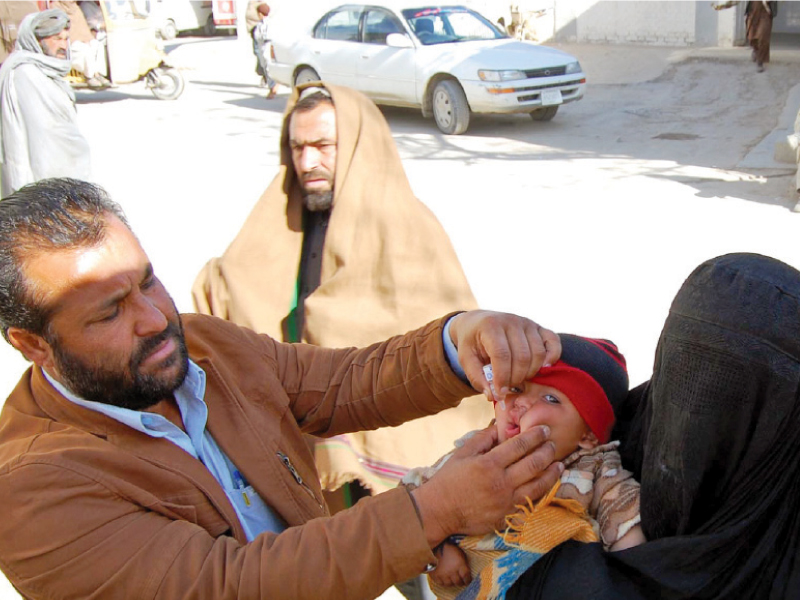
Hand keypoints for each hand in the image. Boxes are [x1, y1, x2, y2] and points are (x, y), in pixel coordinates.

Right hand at [411, 424, 561, 547]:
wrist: (440, 511)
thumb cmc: (449, 480)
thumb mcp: (462, 453)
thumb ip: (483, 438)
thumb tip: (500, 426)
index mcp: (489, 464)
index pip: (519, 446)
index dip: (534, 436)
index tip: (543, 430)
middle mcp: (501, 482)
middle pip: (533, 463)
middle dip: (547, 451)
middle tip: (554, 442)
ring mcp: (506, 501)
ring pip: (538, 485)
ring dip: (551, 473)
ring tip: (559, 464)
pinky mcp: (508, 515)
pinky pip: (531, 503)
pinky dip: (543, 492)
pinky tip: (549, 485)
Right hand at [430, 542, 471, 587]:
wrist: (436, 545)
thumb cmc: (451, 549)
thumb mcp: (460, 554)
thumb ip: (464, 564)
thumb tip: (467, 573)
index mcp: (460, 565)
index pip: (466, 577)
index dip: (468, 580)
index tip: (468, 581)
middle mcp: (452, 571)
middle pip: (458, 582)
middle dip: (460, 582)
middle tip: (460, 580)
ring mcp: (443, 574)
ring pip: (449, 584)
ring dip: (452, 582)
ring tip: (452, 579)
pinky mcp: (435, 575)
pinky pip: (441, 583)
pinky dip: (443, 582)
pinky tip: (445, 578)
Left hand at [448, 311, 560, 402]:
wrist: (478, 323)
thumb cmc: (472, 343)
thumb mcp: (466, 358)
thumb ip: (477, 377)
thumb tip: (493, 395)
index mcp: (491, 326)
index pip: (502, 354)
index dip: (502, 377)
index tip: (500, 392)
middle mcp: (511, 321)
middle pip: (522, 357)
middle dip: (516, 378)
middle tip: (508, 387)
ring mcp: (527, 323)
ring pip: (538, 353)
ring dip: (531, 372)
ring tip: (518, 379)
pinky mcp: (539, 327)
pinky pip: (553, 342)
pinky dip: (552, 357)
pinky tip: (542, 368)